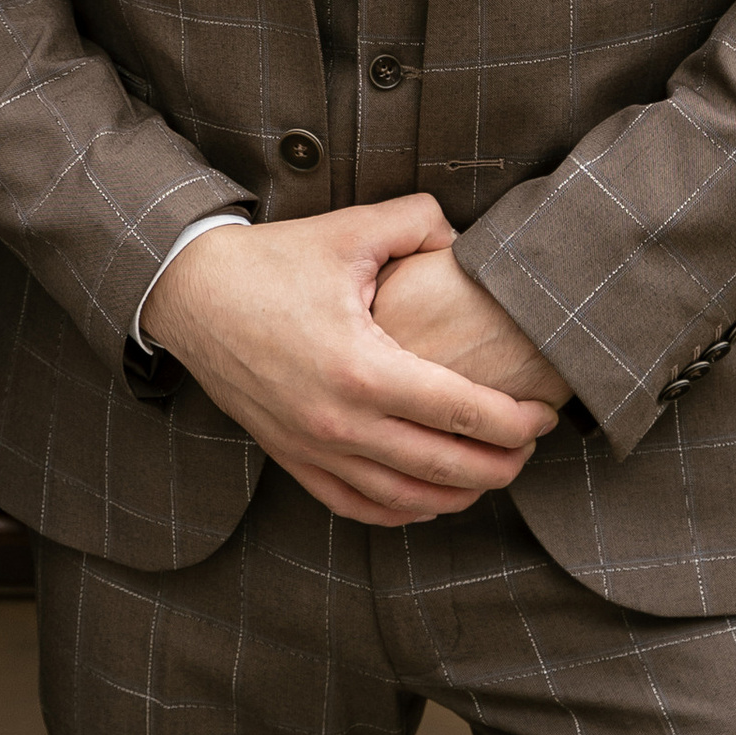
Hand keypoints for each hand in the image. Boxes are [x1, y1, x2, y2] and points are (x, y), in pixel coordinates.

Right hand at [142, 193, 560, 526]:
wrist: (192, 292)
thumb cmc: (272, 260)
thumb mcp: (349, 229)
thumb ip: (418, 222)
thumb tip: (467, 240)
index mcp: (363, 368)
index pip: (463, 412)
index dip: (515, 421)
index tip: (544, 414)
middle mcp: (340, 421)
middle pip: (444, 467)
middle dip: (501, 464)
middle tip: (531, 446)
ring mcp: (313, 448)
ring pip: (406, 500)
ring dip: (458, 496)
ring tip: (492, 475)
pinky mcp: (292, 458)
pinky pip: (357, 506)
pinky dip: (402, 512)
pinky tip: (429, 499)